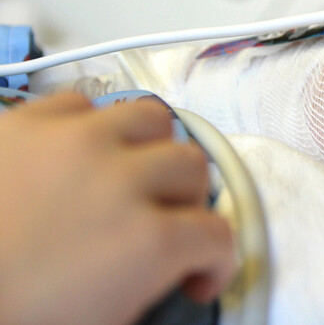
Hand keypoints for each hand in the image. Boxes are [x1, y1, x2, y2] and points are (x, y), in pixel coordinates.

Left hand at [0, 92, 234, 323]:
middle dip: (188, 201)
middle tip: (163, 223)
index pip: (218, 236)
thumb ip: (148, 292)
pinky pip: (83, 104)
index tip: (198, 274)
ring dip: (152, 148)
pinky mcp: (27, 122)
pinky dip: (91, 127)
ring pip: (153, 118)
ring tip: (130, 170)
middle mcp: (123, 179)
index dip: (217, 261)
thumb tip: (168, 273)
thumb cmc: (12, 313)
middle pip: (194, 167)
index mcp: (146, 244)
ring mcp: (75, 142)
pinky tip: (76, 153)